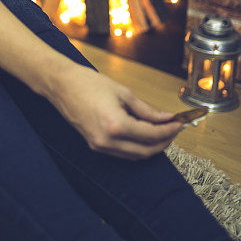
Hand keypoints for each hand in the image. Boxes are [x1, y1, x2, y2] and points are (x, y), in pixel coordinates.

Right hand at [49, 63, 183, 160]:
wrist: (61, 85)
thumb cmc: (89, 83)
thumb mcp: (123, 93)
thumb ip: (146, 110)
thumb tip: (165, 118)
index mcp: (116, 125)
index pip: (151, 135)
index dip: (169, 130)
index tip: (180, 123)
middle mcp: (108, 141)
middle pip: (145, 151)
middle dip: (164, 142)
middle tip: (175, 129)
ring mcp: (100, 146)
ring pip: (135, 156)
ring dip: (152, 147)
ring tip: (163, 131)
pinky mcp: (95, 146)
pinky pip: (123, 153)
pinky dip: (137, 147)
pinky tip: (144, 135)